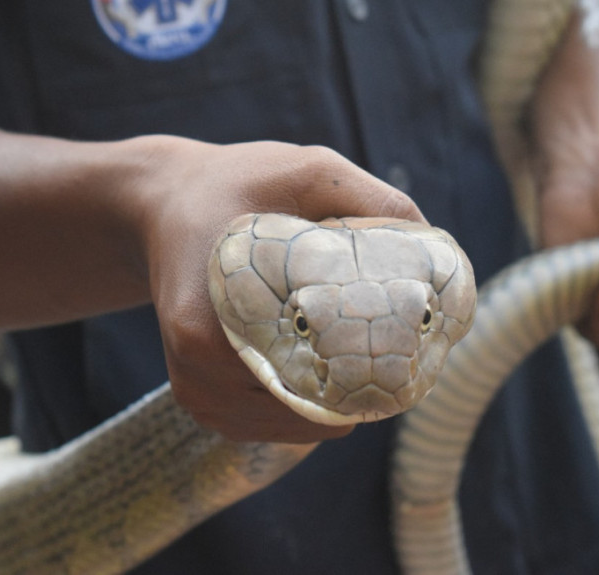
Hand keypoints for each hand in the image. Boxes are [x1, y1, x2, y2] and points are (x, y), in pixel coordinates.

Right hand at [136, 137, 424, 442]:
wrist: (163, 205)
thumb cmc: (235, 185)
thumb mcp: (307, 171)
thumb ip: (372, 201)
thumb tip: (435, 252)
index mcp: (208, 321)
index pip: (306, 379)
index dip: (365, 373)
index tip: (400, 353)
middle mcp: (195, 367)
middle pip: (304, 410)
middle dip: (354, 388)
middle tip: (388, 355)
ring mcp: (195, 390)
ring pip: (290, 426)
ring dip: (330, 403)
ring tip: (355, 360)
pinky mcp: (197, 398)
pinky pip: (267, 425)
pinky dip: (302, 407)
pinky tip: (318, 371)